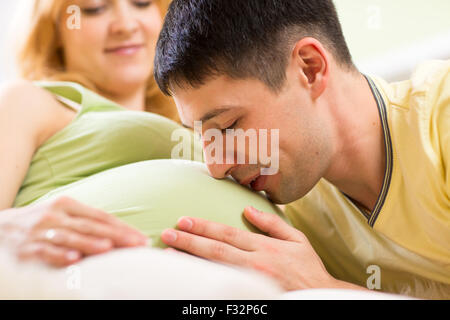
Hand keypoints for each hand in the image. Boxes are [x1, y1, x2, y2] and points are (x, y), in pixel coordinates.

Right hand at [0, 196, 147, 266]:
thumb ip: (86, 222)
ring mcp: (40, 230)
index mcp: (67, 204)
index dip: (123, 228)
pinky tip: (74, 259)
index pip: (102, 217)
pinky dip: (60, 255)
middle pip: (92, 226)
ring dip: (91, 243)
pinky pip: (45, 251)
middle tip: (138, 245)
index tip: (142, 238)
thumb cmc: (39, 221)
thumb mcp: (62, 214)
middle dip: (118, 236)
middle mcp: (55, 214)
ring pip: (71, 237)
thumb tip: (118, 234)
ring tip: (110, 248)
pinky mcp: (26, 247)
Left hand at [160, 206, 341, 290]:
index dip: (204, 227)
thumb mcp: (297, 239)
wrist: (321, 297)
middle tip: (167, 234)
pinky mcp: (252, 295)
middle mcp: (255, 264)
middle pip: (216, 250)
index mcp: (264, 248)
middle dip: (190, 241)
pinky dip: (205, 280)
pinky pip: (224, 286)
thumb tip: (248, 210)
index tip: (184, 221)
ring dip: (191, 261)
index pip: (228, 233)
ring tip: (170, 254)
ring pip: (216, 269)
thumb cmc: (308, 268)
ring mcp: (252, 282)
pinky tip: (190, 276)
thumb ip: (272, 224)